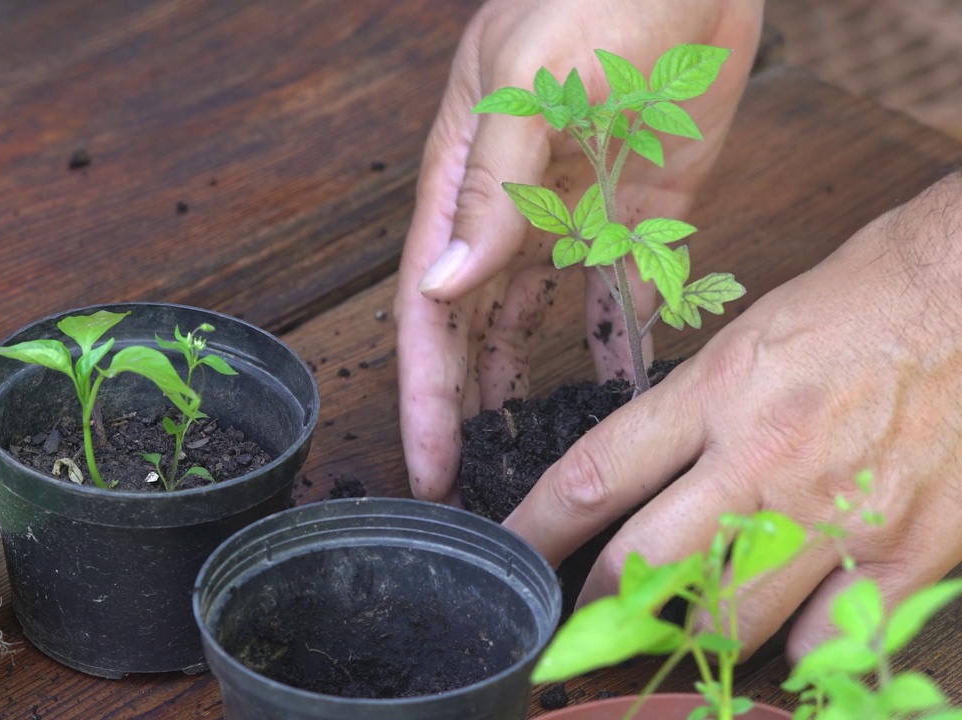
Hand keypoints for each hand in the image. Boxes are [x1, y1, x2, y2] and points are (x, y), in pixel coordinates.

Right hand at [395, 0, 763, 503]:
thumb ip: (490, 189)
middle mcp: (506, 210)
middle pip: (470, 330)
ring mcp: (570, 216)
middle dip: (462, 409)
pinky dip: (613, 341)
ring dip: (521, 386)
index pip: (428, 307)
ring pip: (531, 323)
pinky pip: (616, 294)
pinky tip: (613, 389)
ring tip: (521, 454)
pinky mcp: (635, 214)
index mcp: (461, 180)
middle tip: (467, 486)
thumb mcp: (527, 83)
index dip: (423, 393)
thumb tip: (446, 288)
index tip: (428, 465)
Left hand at [504, 174, 961, 660]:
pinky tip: (800, 624)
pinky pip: (830, 642)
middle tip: (589, 622)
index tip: (504, 559)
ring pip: (728, 621)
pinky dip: (804, 646)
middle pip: (643, 567)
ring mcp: (839, 512)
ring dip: (697, 632)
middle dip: (600, 608)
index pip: (591, 476)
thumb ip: (690, 417)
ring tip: (694, 621)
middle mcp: (765, 458)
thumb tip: (642, 489)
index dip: (533, 532)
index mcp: (715, 393)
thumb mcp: (746, 342)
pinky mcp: (912, 550)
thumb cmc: (860, 303)